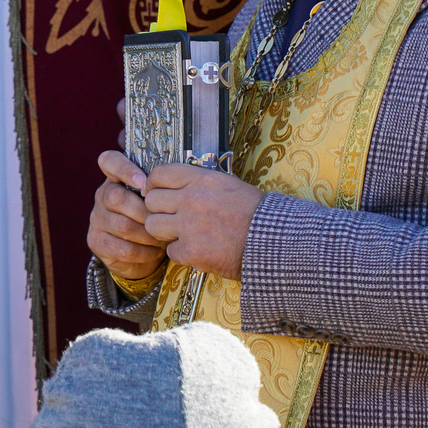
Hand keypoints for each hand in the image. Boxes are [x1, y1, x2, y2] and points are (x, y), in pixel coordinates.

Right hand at [87, 151, 166, 285]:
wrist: (144, 256)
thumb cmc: (158, 221)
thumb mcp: (161, 201)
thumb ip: (164, 190)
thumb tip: (177, 188)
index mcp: (117, 179)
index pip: (109, 161)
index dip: (124, 169)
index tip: (144, 183)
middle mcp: (102, 196)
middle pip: (116, 197)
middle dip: (146, 213)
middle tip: (165, 221)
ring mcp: (97, 219)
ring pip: (123, 226)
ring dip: (149, 236)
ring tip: (164, 239)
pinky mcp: (96, 242)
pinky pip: (124, 248)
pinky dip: (145, 253)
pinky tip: (154, 252)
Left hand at [141, 160, 260, 280]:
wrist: (276, 242)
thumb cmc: (257, 214)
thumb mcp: (230, 185)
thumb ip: (199, 183)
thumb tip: (173, 185)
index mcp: (202, 180)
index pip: (159, 174)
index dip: (154, 184)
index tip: (157, 192)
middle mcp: (192, 200)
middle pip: (151, 201)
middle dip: (158, 210)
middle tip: (171, 217)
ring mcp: (189, 226)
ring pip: (153, 226)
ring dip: (163, 232)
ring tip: (181, 234)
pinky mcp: (192, 251)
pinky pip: (170, 251)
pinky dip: (181, 253)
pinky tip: (197, 250)